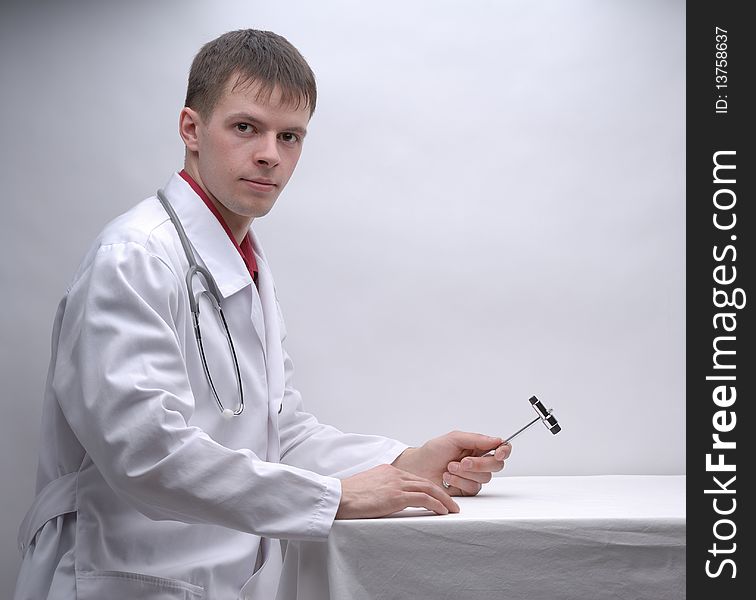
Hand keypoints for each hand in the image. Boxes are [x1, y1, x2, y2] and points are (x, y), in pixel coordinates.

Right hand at [336, 464, 459, 518]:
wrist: (338, 497)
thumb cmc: (348, 496)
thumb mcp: (367, 487)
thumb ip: (380, 489)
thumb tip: (386, 499)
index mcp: (388, 471)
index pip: (415, 478)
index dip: (429, 488)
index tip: (438, 496)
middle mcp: (395, 474)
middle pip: (425, 482)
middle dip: (441, 492)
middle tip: (452, 504)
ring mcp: (396, 484)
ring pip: (428, 488)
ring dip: (444, 499)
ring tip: (452, 509)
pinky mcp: (396, 496)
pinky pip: (423, 499)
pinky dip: (436, 504)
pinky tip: (443, 512)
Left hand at [392, 431, 511, 495]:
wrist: (418, 468)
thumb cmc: (433, 452)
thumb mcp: (454, 438)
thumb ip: (476, 439)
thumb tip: (497, 440)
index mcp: (478, 447)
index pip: (500, 449)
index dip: (504, 451)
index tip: (498, 452)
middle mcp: (479, 463)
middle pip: (496, 465)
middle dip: (480, 464)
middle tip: (463, 461)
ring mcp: (473, 477)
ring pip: (485, 478)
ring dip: (465, 473)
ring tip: (449, 467)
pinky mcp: (467, 491)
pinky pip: (473, 488)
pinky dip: (459, 481)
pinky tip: (448, 477)